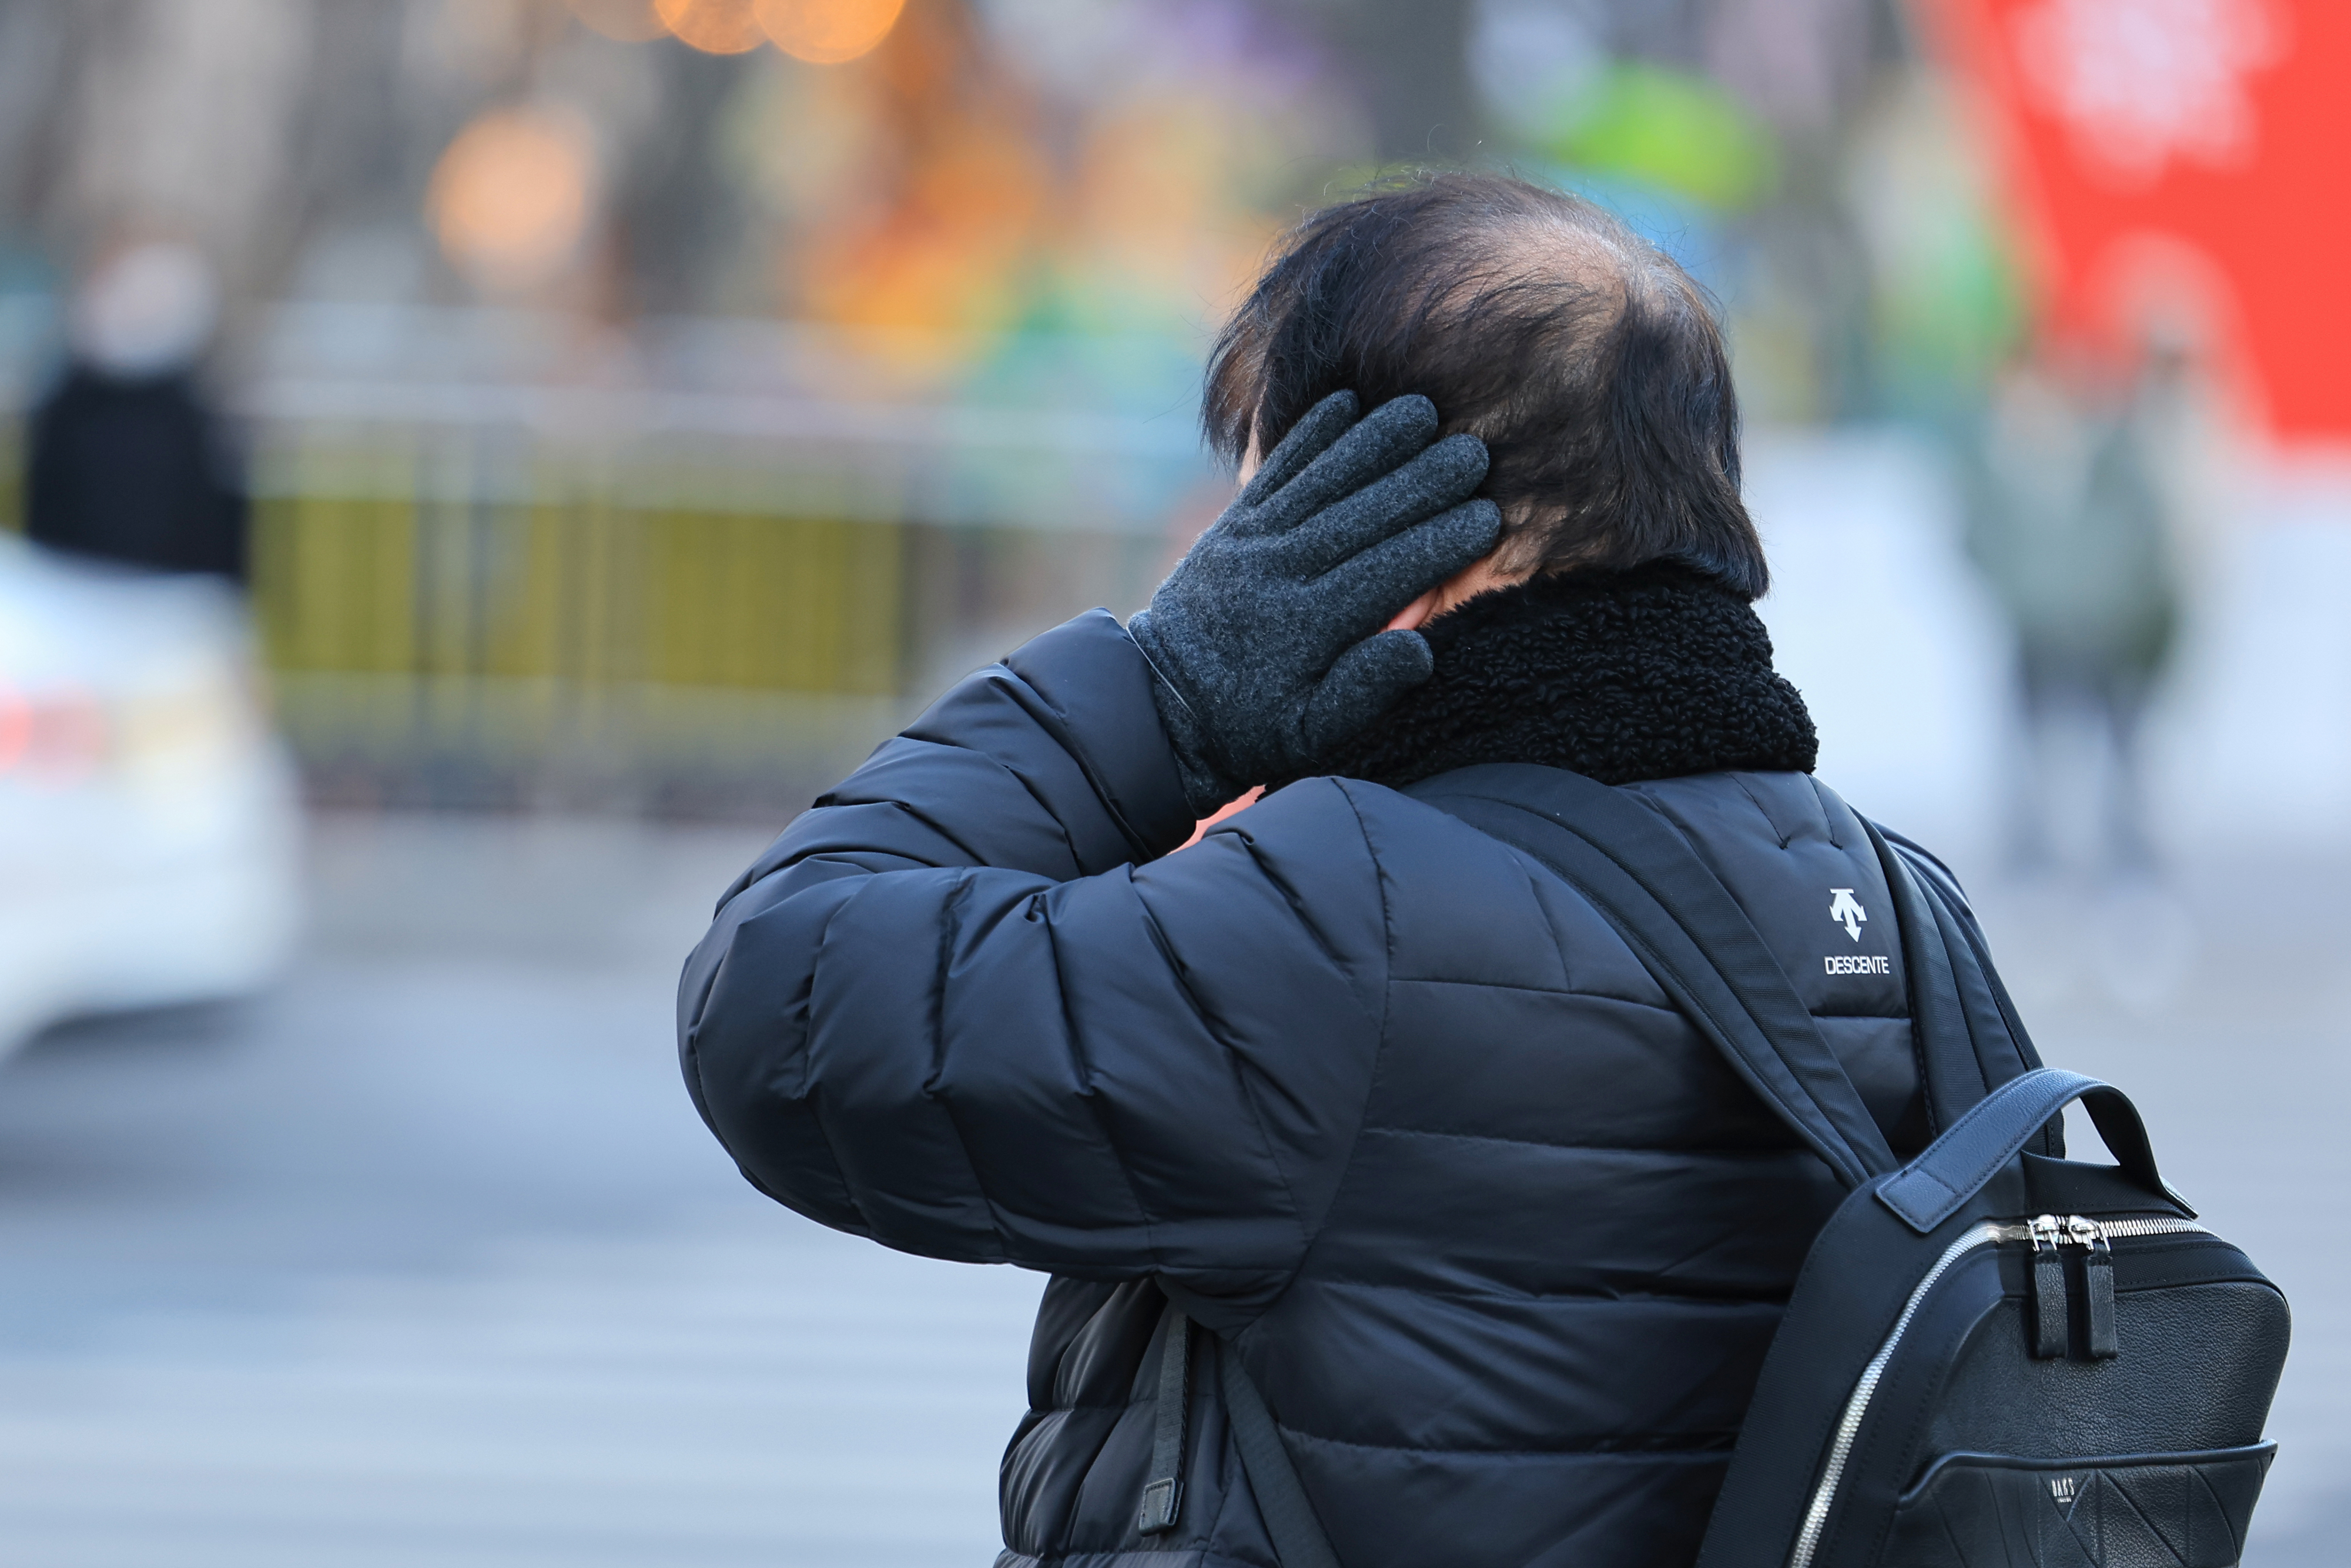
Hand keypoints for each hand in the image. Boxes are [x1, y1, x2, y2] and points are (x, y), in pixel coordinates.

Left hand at [1129, 391, 1499, 813]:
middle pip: (1362, 517)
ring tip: (1421, 410)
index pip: (1387, 574)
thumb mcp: (1310, 733)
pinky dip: (1308, 434)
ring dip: (1372, 441)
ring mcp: (1252, 542)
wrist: (1162, 706)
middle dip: (1421, 481)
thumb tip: (1419, 647)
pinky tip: (1343, 401)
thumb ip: (1364, 690)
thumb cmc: (1252, 726)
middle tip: (1474, 452)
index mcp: (1308, 628)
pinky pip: (1275, 471)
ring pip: (1321, 481)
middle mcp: (1280, 574)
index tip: (1488, 517)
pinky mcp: (1232, 524)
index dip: (1440, 544)